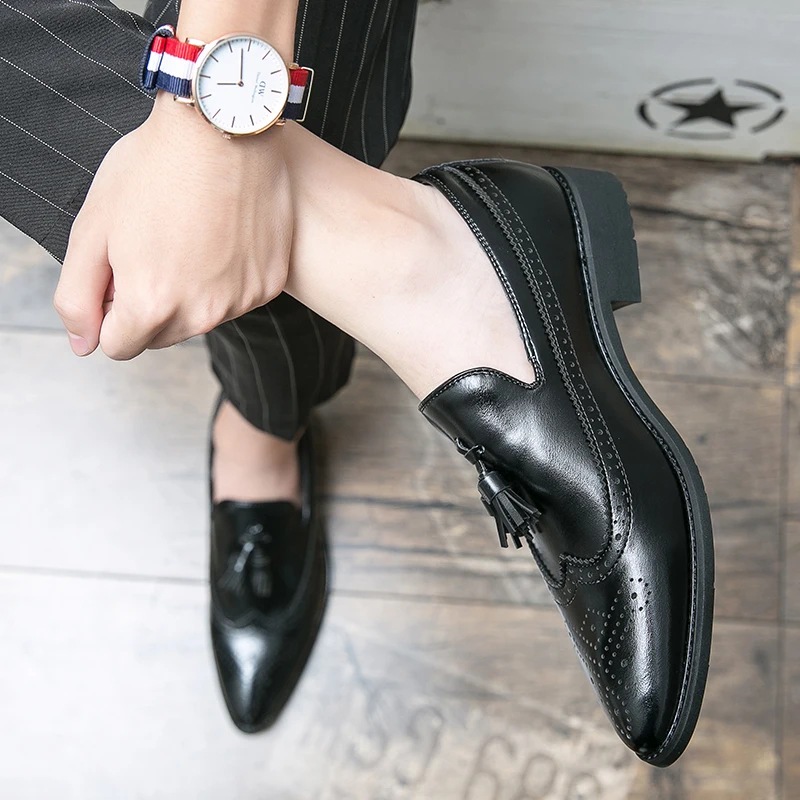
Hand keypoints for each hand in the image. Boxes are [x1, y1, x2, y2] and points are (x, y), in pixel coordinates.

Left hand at [54, 92, 292, 359]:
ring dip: (189, 292)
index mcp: (151, 305)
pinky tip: (222, 236)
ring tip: (189, 236)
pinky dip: (226, 277)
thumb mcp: (93, 228)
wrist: (224, 130)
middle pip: (161, 336)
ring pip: (200, 318)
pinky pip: (237, 298)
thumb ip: (78, 297)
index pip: (119, 346)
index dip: (111, 309)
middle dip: (149, 304)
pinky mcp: (268, 283)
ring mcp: (240, 300)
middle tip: (153, 247)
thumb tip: (84, 343)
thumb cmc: (155, 169)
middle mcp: (201, 314)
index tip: (120, 270)